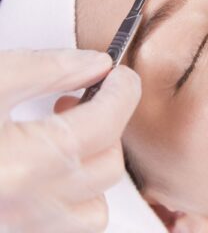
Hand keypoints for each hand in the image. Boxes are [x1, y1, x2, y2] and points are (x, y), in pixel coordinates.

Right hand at [0, 49, 140, 232]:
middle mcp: (24, 208)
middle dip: (110, 125)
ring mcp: (17, 226)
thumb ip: (48, 68)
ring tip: (69, 133)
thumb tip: (97, 65)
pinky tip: (54, 166)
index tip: (121, 75)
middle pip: (108, 167)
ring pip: (94, 209)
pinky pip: (65, 226)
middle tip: (89, 97)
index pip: (105, 126)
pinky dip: (75, 196)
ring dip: (96, 166)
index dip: (123, 92)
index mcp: (21, 166)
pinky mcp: (10, 229)